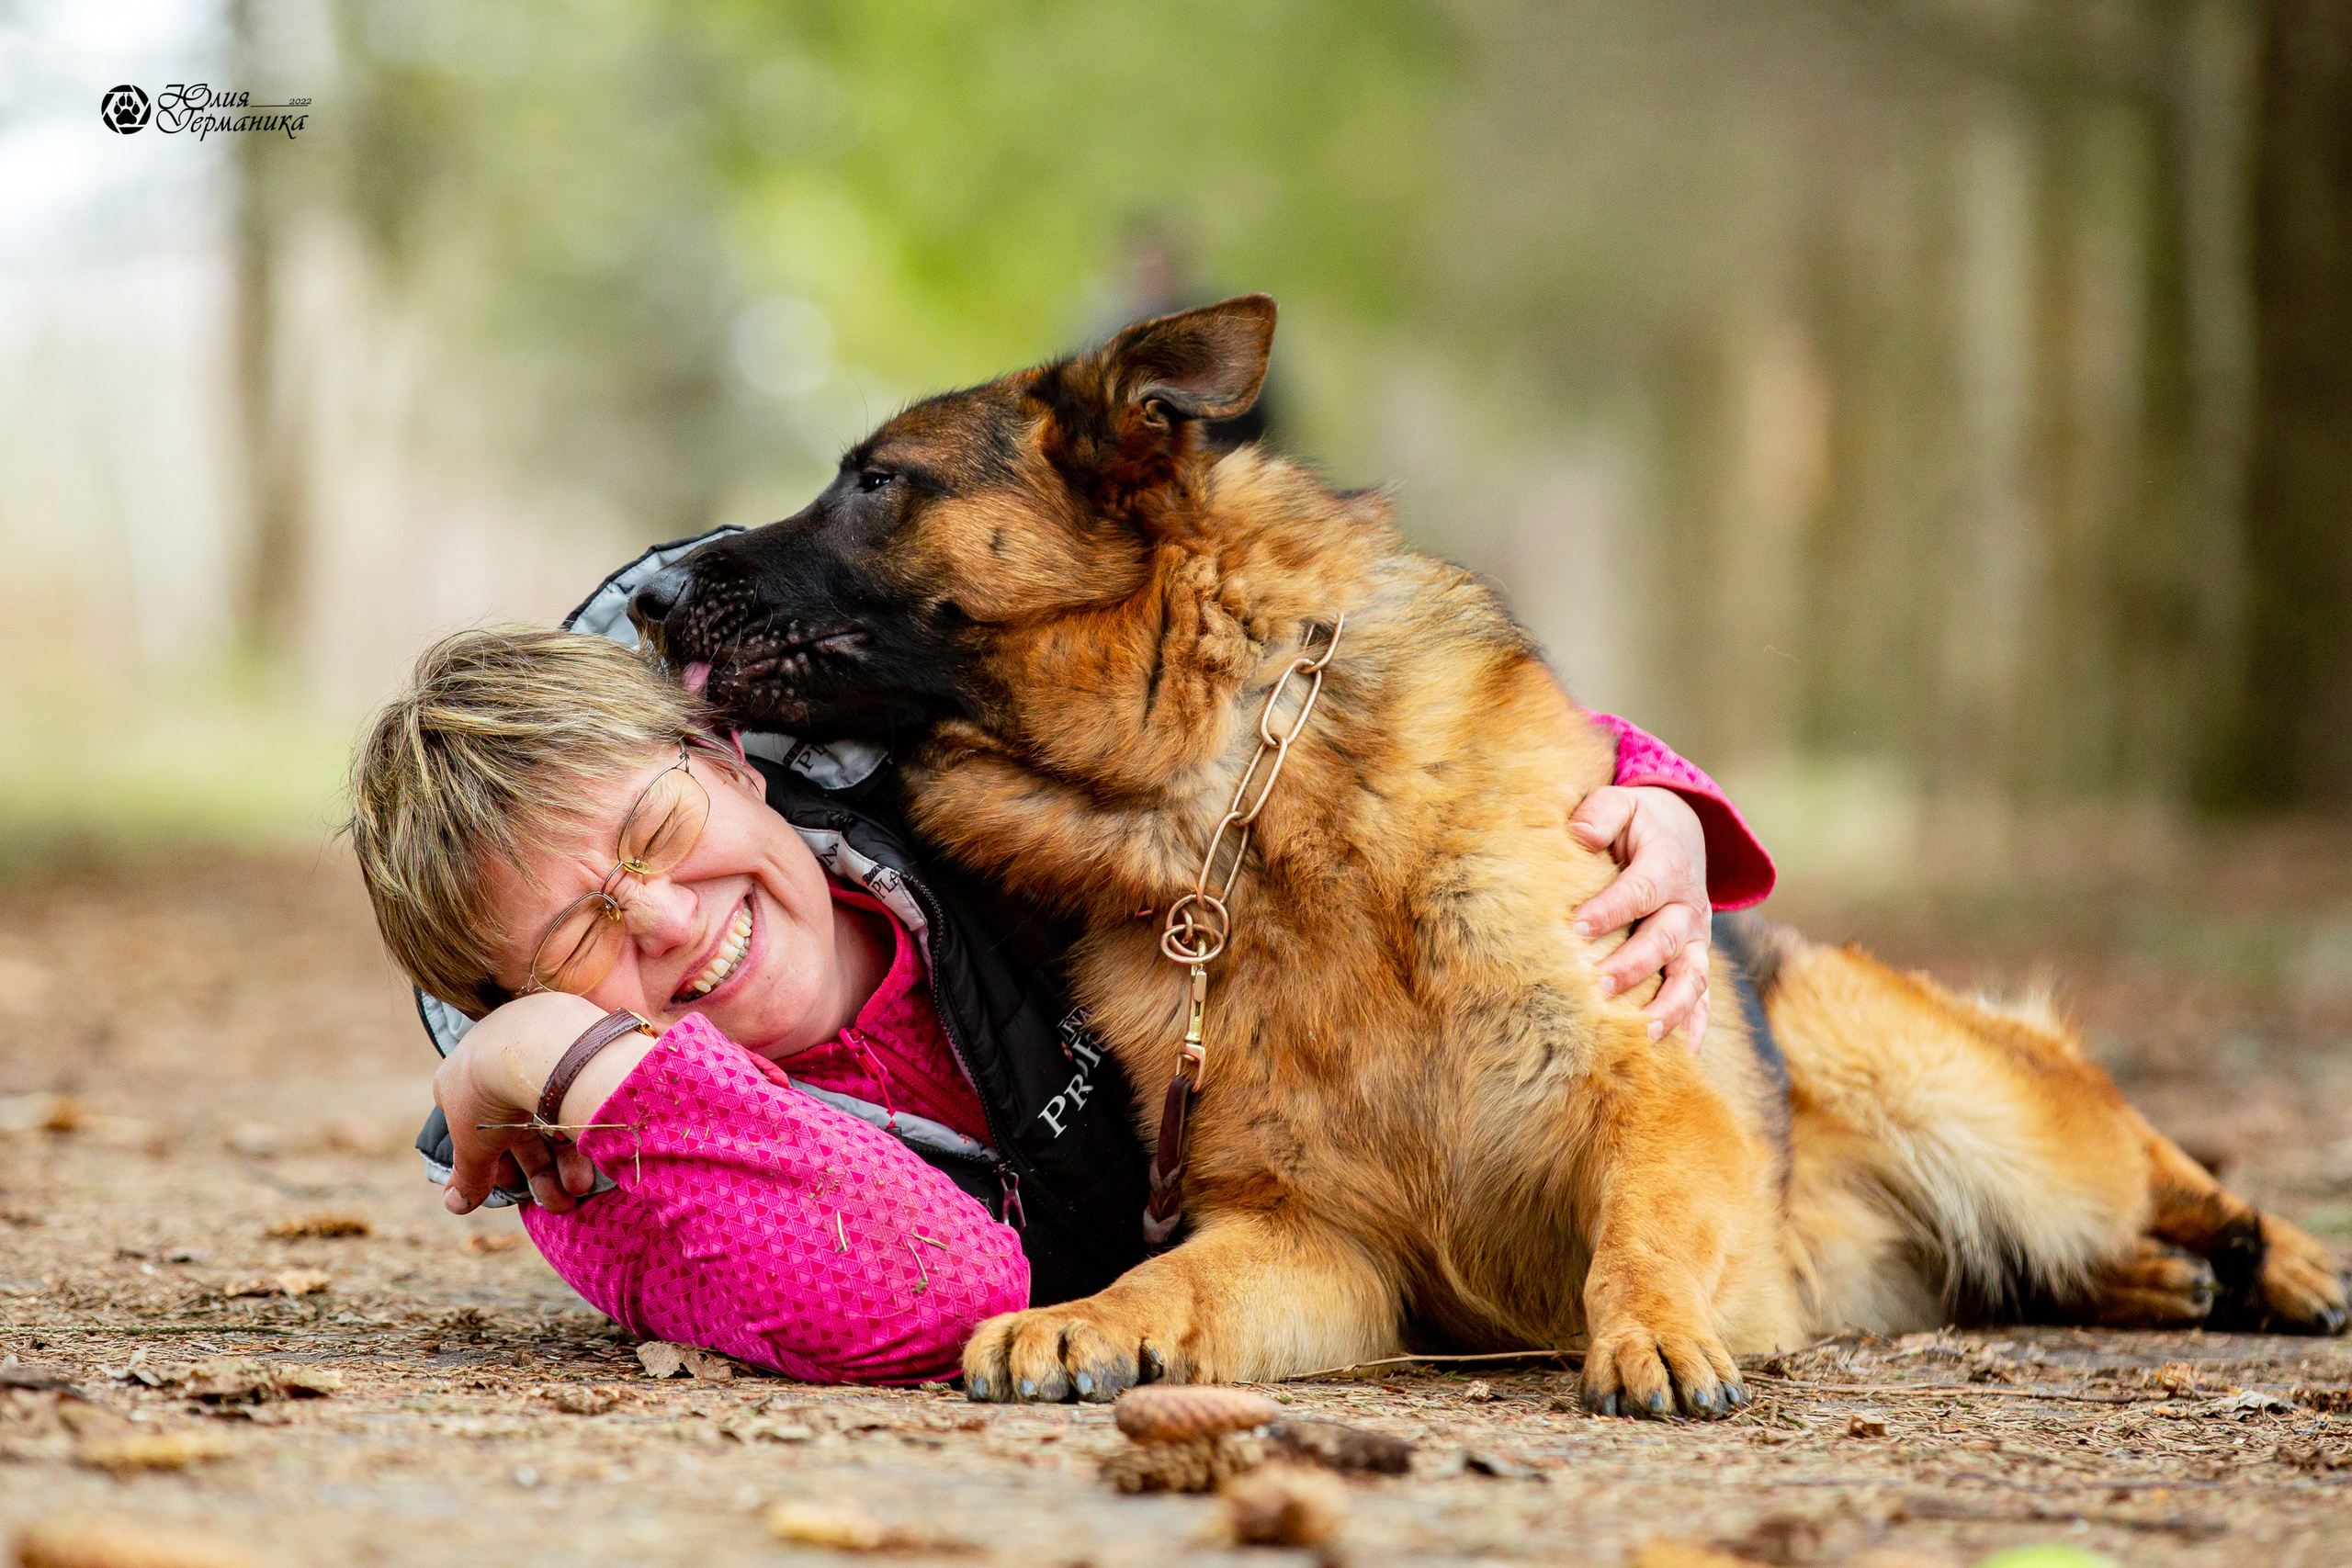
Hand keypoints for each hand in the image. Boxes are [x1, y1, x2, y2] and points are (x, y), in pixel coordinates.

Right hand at [432, 991, 607, 1214]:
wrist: (534, 1041)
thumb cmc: (488, 1094)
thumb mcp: (473, 1143)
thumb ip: (468, 1175)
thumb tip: (455, 1205)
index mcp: (461, 1079)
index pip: (480, 1133)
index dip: (498, 1167)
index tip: (517, 1192)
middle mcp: (496, 1062)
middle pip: (522, 1129)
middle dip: (542, 1173)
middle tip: (563, 1203)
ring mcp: (534, 1051)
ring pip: (553, 1115)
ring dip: (567, 1159)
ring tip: (583, 1188)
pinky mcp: (571, 1045)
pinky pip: (576, 1094)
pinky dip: (584, 1124)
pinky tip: (599, 1153)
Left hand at [1569, 785, 1711, 1052]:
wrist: (1682, 832)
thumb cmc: (1637, 822)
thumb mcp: (1621, 802)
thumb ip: (1600, 813)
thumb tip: (1579, 833)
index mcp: (1666, 864)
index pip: (1640, 890)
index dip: (1610, 909)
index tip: (1576, 927)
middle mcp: (1687, 905)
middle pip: (1664, 940)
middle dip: (1634, 965)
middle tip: (1598, 986)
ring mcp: (1696, 937)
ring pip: (1691, 976)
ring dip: (1670, 1007)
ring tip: (1643, 1033)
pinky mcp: (1696, 958)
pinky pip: (1703, 997)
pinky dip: (1694, 1026)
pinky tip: (1682, 1057)